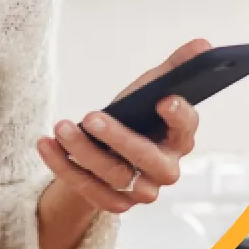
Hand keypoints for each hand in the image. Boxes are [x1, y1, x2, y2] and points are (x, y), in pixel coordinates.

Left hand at [37, 38, 207, 215]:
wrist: (108, 153)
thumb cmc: (135, 118)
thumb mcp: (150, 90)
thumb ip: (175, 67)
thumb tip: (202, 44)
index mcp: (180, 138)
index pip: (186, 128)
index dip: (178, 116)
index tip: (164, 99)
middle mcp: (165, 169)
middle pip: (147, 158)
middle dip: (119, 138)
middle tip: (91, 117)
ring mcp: (141, 191)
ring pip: (113, 175)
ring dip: (83, 151)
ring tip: (61, 127)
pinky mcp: (115, 204)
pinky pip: (88, 189)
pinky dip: (63, 166)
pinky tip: (47, 144)